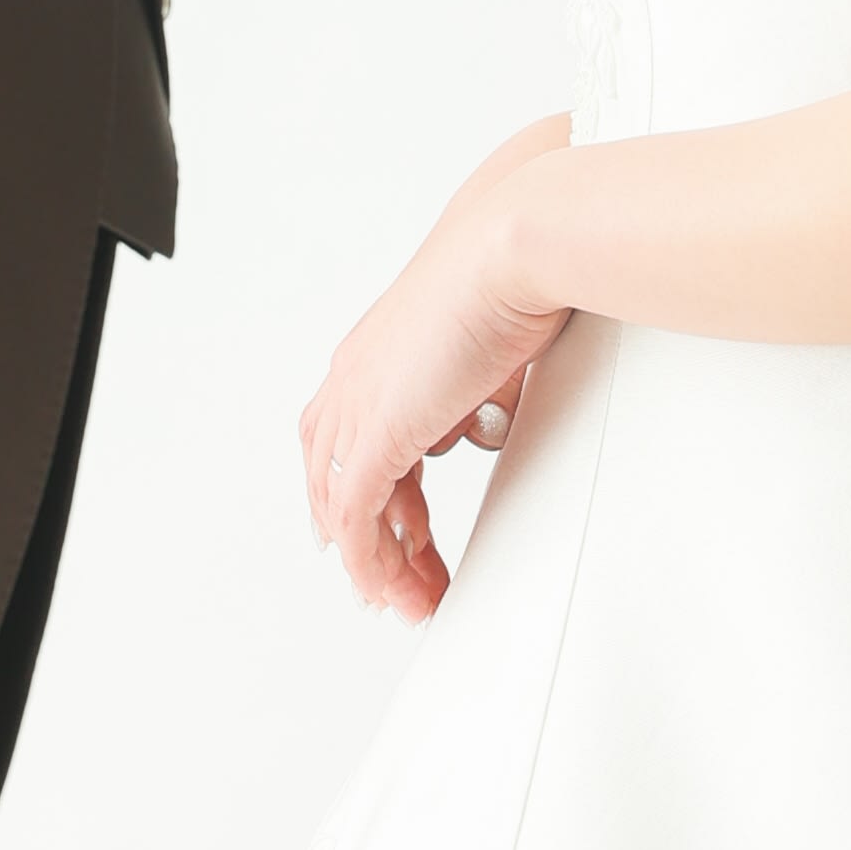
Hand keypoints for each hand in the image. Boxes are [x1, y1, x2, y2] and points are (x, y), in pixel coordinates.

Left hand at [299, 123, 573, 619]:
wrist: (514, 248)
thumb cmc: (514, 269)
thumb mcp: (491, 338)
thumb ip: (477, 383)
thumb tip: (486, 415)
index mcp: (376, 351)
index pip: (353, 439)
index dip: (374, 491)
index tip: (403, 531)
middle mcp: (355, 378)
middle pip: (336, 477)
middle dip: (370, 536)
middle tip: (399, 580)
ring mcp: (360, 405)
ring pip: (345, 507)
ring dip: (378, 562)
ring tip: (411, 601)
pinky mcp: (376, 433)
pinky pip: (359, 519)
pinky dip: (374, 561)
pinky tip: (396, 588)